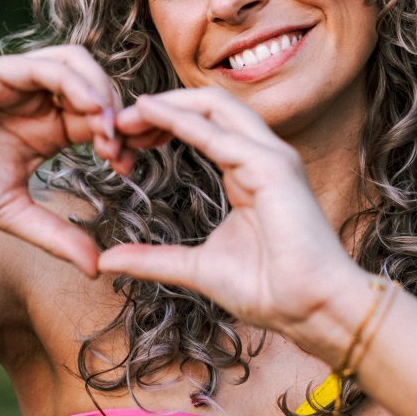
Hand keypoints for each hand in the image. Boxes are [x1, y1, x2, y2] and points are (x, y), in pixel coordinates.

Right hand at [0, 46, 128, 274]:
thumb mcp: (11, 213)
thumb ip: (54, 235)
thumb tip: (97, 269)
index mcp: (48, 128)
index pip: (100, 119)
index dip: (121, 138)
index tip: (127, 167)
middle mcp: (38, 100)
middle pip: (97, 85)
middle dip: (118, 113)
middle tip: (119, 150)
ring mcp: (18, 82)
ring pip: (77, 63)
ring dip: (100, 91)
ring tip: (106, 128)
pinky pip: (44, 65)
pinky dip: (73, 81)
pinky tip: (86, 109)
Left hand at [99, 87, 361, 334]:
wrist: (309, 310)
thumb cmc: (267, 289)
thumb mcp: (195, 268)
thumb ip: (153, 258)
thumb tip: (107, 260)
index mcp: (248, 171)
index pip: (204, 126)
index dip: (162, 123)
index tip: (122, 137)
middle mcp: (262, 155)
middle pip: (209, 105)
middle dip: (161, 105)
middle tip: (115, 121)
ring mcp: (271, 157)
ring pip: (217, 105)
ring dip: (168, 105)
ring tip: (127, 114)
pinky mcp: (274, 167)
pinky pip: (220, 134)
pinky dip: (183, 121)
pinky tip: (152, 117)